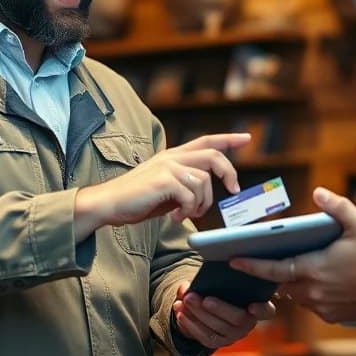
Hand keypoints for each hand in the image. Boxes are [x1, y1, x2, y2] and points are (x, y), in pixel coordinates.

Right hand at [75, 133, 248, 231]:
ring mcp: (167, 167)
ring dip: (202, 204)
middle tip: (234, 191)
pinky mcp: (163, 180)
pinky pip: (191, 196)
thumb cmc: (136, 200)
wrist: (109, 204)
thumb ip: (184, 185)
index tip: (246, 138)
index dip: (228, 139)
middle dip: (229, 173)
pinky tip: (175, 218)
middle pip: (213, 156)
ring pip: (204, 181)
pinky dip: (188, 211)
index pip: (206, 141)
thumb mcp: (165, 189)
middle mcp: (172, 157)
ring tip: (187, 214)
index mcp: (173, 156)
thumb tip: (204, 194)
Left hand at [173, 281, 274, 348]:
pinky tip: (180, 314)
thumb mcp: (220, 281)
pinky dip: (191, 326)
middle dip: (216, 308)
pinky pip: (206, 338)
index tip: (251, 307)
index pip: (267, 310)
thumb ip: (206, 281)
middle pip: (237, 319)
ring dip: (198, 315)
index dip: (261, 310)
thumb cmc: (222, 288)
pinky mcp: (221, 342)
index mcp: (257, 305)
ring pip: (219, 328)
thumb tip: (185, 287)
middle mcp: (249, 323)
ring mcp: (235, 334)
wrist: (213, 305)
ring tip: (183, 302)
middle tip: (196, 296)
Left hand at [230, 187, 355, 322]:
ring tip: (293, 267)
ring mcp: (321, 305)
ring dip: (292, 282)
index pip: (273, 269)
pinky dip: (309, 293)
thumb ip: (336, 206)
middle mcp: (312, 290)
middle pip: (281, 283)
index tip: (233, 260)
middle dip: (273, 273)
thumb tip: (318, 192)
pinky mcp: (331, 315)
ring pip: (295, 295)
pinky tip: (317, 280)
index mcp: (313, 268)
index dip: (252, 265)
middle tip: (263, 260)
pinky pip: (311, 304)